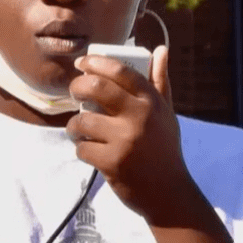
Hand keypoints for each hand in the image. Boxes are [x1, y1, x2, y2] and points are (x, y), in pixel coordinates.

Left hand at [65, 45, 190, 223]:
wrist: (168, 193)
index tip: (82, 63)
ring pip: (82, 121)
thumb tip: (160, 49)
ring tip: (80, 130)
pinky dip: (81, 149)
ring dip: (75, 126)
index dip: (96, 62)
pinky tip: (90, 151)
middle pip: (95, 88)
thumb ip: (160, 82)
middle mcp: (139, 117)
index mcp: (151, 102)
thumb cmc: (164, 149)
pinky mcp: (112, 162)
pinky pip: (82, 148)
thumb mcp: (166, 114)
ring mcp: (125, 140)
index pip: (121, 71)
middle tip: (74, 93)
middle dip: (77, 87)